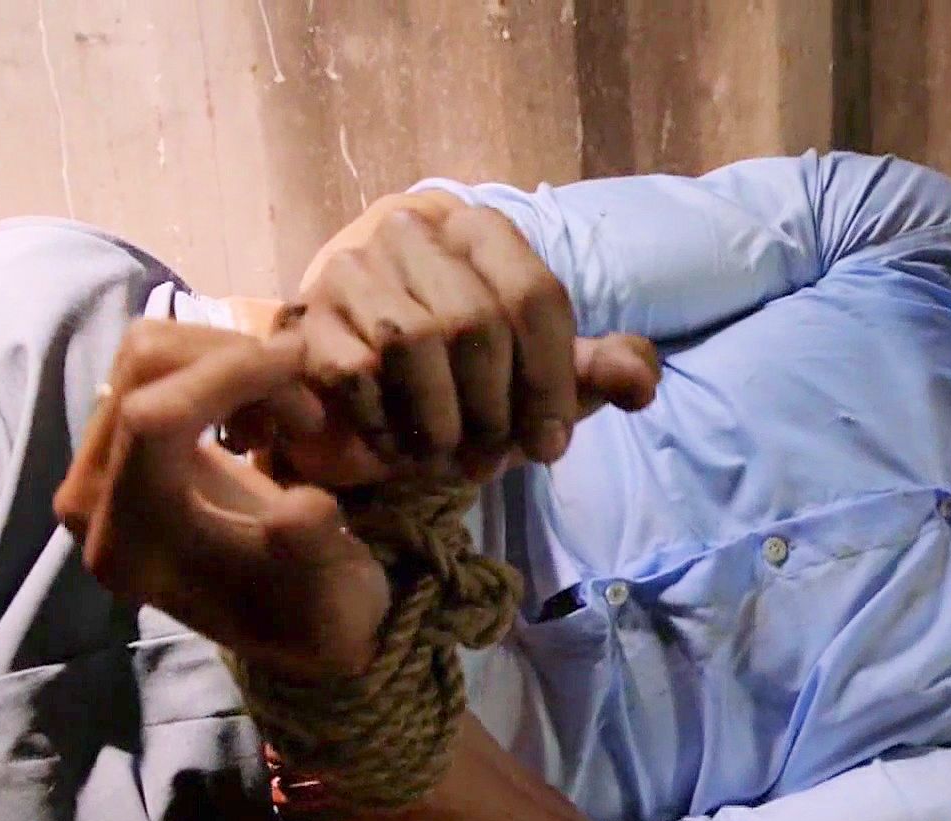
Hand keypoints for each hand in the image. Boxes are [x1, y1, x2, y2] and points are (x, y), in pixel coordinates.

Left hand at [54, 320, 389, 681]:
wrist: (298, 623)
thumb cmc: (318, 611)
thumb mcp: (338, 600)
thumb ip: (312, 551)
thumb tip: (298, 508)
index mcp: (135, 546)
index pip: (152, 419)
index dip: (228, 374)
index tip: (303, 363)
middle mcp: (94, 502)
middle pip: (141, 370)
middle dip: (237, 361)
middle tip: (309, 406)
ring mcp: (99, 466)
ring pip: (145, 352)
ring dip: (229, 358)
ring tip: (285, 413)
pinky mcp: (117, 442)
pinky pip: (152, 365)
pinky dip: (216, 363)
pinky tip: (259, 413)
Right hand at [276, 190, 659, 484]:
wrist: (375, 403)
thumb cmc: (473, 385)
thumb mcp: (545, 379)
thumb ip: (597, 372)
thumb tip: (640, 380)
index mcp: (483, 233)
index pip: (535, 296)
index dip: (551, 381)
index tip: (550, 445)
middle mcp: (414, 234)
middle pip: (475, 322)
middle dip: (495, 408)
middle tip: (495, 458)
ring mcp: (355, 270)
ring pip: (412, 341)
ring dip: (440, 420)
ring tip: (449, 455)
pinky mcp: (310, 319)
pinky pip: (354, 371)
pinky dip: (386, 424)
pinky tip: (401, 447)